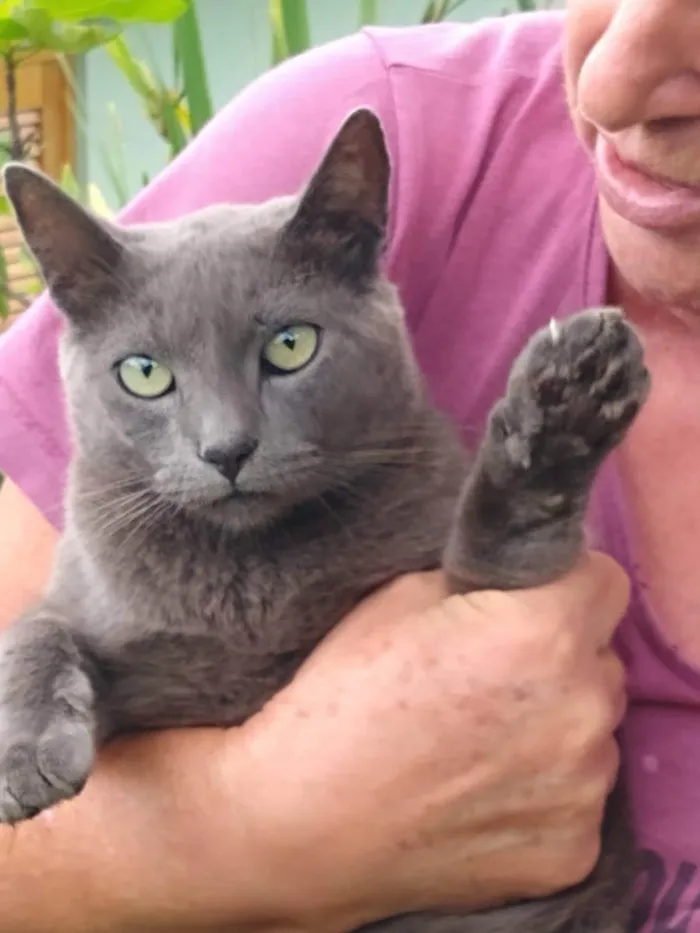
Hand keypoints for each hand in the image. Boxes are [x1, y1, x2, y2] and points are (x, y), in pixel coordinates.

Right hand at [238, 550, 628, 929]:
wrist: (305, 821)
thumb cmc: (343, 697)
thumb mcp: (401, 597)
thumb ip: (482, 583)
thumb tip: (518, 586)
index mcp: (544, 633)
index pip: (603, 580)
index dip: (562, 583)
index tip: (526, 601)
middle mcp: (584, 708)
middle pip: (598, 657)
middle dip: (558, 654)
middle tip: (488, 673)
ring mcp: (585, 788)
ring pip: (591, 727)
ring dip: (554, 722)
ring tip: (478, 739)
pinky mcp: (573, 848)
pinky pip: (576, 795)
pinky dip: (542, 788)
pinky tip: (479, 791)